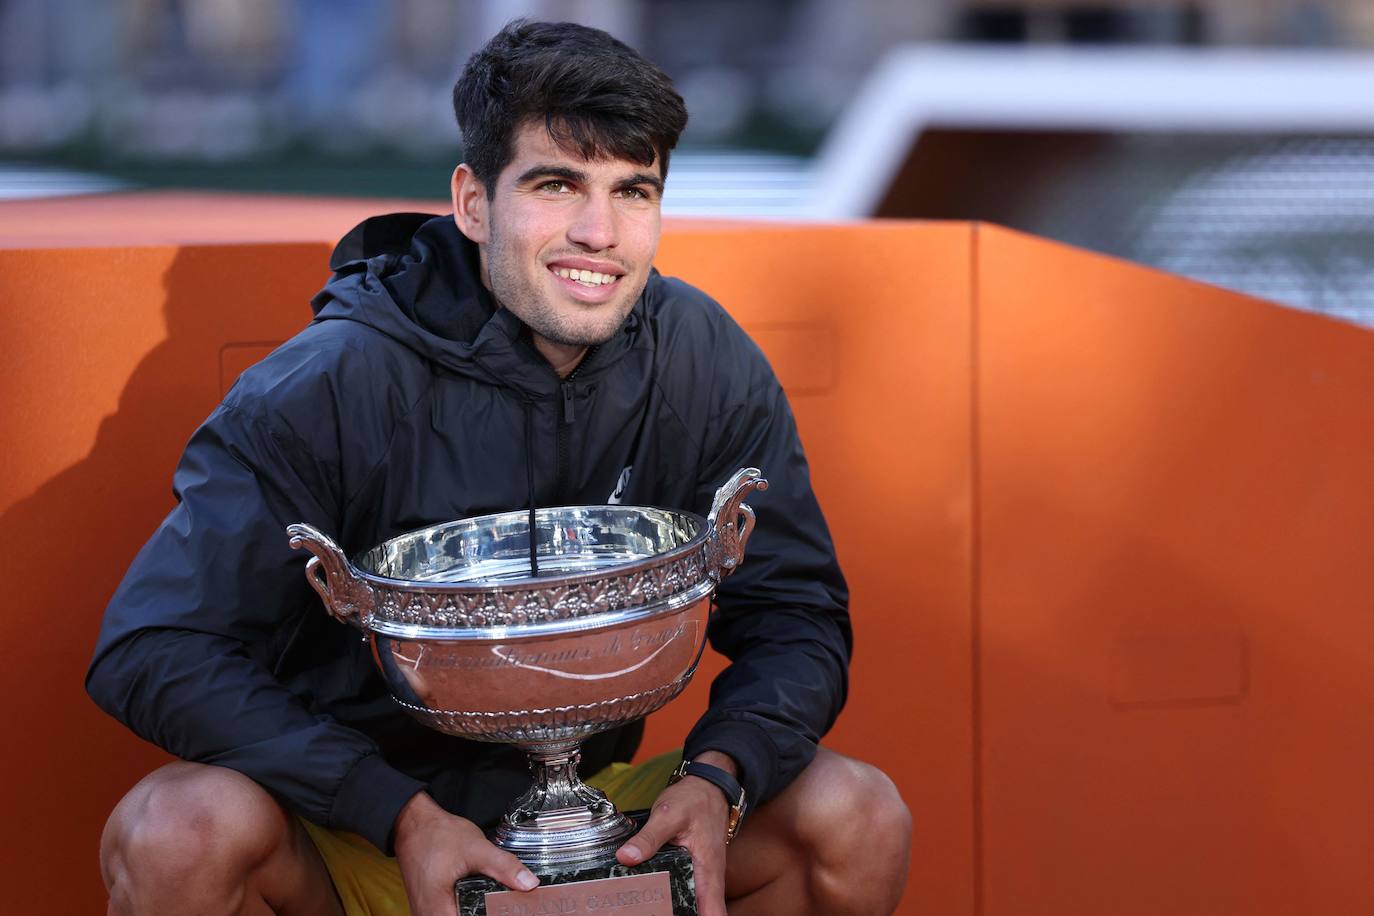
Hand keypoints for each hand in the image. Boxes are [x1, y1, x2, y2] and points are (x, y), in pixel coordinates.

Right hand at [393, 791, 538, 915]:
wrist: (414, 825)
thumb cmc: (436, 836)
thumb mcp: (476, 849)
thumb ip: (503, 867)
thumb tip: (529, 883)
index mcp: (438, 910)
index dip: (490, 915)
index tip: (505, 909)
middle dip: (486, 912)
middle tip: (503, 903)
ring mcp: (427, 914)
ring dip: (475, 911)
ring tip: (493, 902)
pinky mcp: (429, 908)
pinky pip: (450, 913)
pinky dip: (465, 908)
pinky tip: (476, 899)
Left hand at [615, 752, 734, 915]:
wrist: (708, 787)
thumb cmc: (694, 799)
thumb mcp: (668, 815)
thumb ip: (648, 838)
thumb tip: (626, 857)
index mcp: (708, 869)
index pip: (712, 911)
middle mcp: (710, 878)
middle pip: (702, 912)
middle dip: (680, 915)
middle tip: (652, 912)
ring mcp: (704, 876)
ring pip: (695, 905)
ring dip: (677, 909)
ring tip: (650, 908)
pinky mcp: (696, 871)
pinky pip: (689, 893)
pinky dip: (675, 899)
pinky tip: (656, 898)